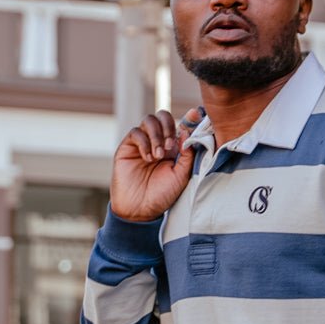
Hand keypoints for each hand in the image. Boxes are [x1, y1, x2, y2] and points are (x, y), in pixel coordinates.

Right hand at [110, 107, 204, 221]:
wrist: (140, 209)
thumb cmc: (163, 194)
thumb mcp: (182, 175)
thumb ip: (187, 154)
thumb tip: (186, 131)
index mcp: (174, 148)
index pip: (181, 125)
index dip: (189, 118)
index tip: (196, 114)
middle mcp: (158, 142)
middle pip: (163, 116)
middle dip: (168, 126)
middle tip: (170, 146)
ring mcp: (143, 143)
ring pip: (149, 120)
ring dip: (156, 135)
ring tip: (158, 155)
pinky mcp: (128, 147)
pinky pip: (136, 133)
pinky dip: (144, 143)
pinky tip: (148, 158)